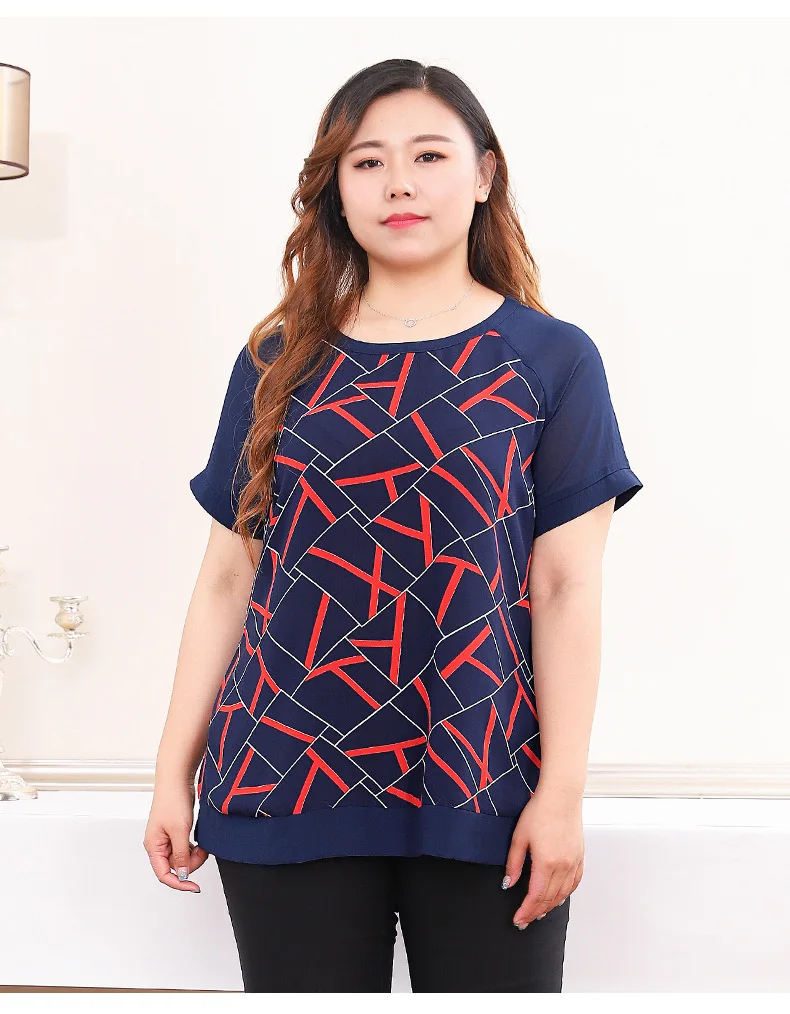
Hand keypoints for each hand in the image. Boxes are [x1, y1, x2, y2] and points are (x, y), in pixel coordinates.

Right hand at [143, 779, 209, 892]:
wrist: (177, 779)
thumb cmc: (172, 800)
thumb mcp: (180, 830)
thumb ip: (181, 855)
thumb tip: (183, 874)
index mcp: (153, 846)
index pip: (164, 874)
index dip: (179, 883)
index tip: (194, 887)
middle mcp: (158, 844)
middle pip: (176, 867)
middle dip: (191, 864)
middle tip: (202, 853)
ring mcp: (168, 838)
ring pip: (182, 858)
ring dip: (194, 855)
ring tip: (202, 844)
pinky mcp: (177, 831)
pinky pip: (186, 847)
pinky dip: (194, 847)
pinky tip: (200, 840)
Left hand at [502, 788, 584, 928]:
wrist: (561, 796)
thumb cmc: (539, 811)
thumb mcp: (519, 837)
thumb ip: (513, 863)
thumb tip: (508, 883)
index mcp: (546, 863)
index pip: (536, 897)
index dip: (526, 911)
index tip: (518, 919)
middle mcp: (563, 866)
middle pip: (549, 899)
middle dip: (535, 912)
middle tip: (525, 920)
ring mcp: (574, 862)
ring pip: (563, 894)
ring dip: (550, 906)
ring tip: (539, 912)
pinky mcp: (580, 856)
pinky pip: (574, 883)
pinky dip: (565, 894)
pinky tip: (558, 897)